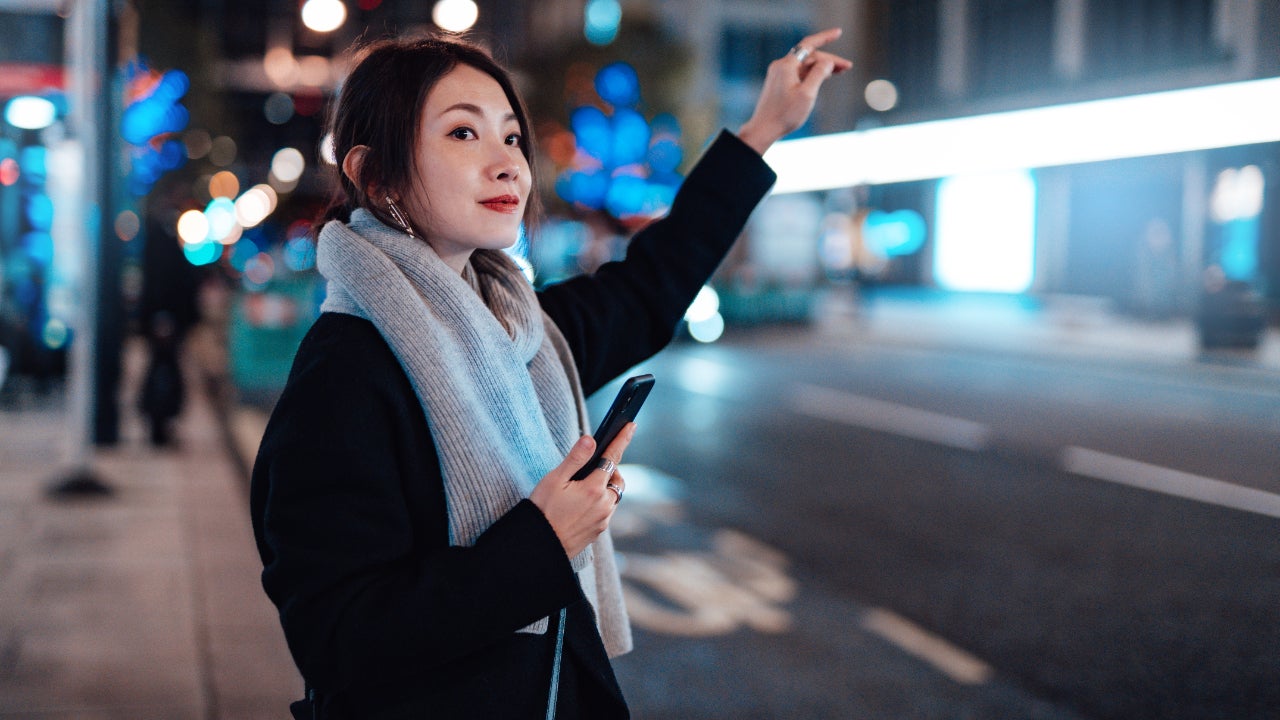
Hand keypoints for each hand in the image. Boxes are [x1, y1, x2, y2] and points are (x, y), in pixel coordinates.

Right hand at [529, 423, 634, 557]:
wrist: (538, 545)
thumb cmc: (542, 511)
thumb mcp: (554, 480)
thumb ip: (575, 459)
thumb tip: (590, 440)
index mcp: (593, 489)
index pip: (612, 458)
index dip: (622, 440)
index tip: (631, 426)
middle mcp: (604, 505)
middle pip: (616, 480)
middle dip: (610, 470)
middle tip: (592, 468)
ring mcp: (603, 520)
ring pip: (613, 497)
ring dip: (605, 488)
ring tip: (583, 488)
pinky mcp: (598, 531)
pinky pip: (606, 511)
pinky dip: (600, 503)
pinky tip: (581, 505)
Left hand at [737, 27, 852, 155]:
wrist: (763, 130)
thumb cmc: (784, 115)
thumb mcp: (807, 94)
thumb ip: (819, 74)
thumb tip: (827, 61)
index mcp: (786, 65)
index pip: (809, 44)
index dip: (825, 37)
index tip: (839, 33)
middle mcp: (781, 66)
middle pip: (809, 56)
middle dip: (829, 60)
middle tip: (847, 66)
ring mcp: (779, 75)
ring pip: (805, 65)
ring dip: (822, 67)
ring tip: (840, 71)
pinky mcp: (779, 83)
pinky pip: (799, 73)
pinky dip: (812, 74)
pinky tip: (823, 77)